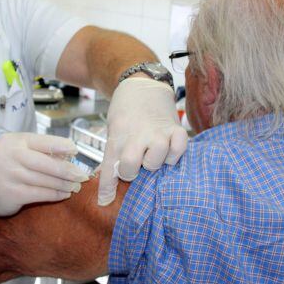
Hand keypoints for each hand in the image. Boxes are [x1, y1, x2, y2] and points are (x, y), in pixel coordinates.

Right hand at [0, 132, 88, 215]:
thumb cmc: (7, 165)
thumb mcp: (17, 150)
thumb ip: (38, 149)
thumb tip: (68, 154)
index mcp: (14, 141)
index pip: (42, 141)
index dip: (61, 145)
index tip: (75, 151)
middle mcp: (10, 156)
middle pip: (45, 163)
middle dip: (67, 170)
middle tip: (81, 175)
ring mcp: (9, 175)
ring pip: (44, 180)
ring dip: (63, 184)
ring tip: (75, 186)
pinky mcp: (11, 194)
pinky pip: (39, 194)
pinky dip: (54, 194)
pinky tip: (63, 194)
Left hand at [98, 77, 187, 204]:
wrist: (141, 82)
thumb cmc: (125, 110)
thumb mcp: (113, 130)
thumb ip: (114, 154)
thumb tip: (110, 184)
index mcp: (117, 136)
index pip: (109, 167)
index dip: (106, 188)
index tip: (105, 202)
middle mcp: (136, 136)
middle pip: (130, 167)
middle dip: (131, 171)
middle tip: (134, 164)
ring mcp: (157, 132)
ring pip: (156, 161)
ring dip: (153, 162)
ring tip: (152, 153)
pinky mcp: (175, 128)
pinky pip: (179, 149)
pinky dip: (174, 154)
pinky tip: (169, 150)